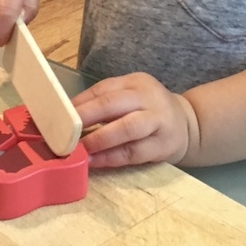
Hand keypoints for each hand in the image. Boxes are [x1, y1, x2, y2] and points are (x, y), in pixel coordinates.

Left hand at [72, 72, 198, 168]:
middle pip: (112, 104)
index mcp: (135, 82)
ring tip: (78, 149)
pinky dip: (112, 158)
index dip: (78, 103)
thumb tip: (67, 115)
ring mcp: (158, 121)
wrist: (189, 125)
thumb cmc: (149, 110)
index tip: (56, 115)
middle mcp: (148, 98)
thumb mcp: (131, 96)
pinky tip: (95, 162)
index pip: (103, 89)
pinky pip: (134, 152)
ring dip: (99, 139)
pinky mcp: (163, 145)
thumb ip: (105, 101)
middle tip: (62, 132)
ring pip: (126, 128)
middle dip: (85, 118)